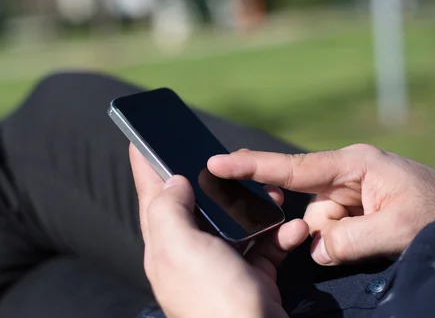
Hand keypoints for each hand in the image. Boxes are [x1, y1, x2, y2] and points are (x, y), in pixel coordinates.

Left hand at [129, 145, 307, 317]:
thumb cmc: (212, 296)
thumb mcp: (179, 248)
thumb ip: (168, 210)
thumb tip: (173, 182)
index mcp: (164, 243)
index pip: (150, 194)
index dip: (144, 164)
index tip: (141, 138)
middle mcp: (190, 251)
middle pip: (197, 203)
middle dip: (214, 180)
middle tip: (228, 159)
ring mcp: (222, 264)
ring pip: (236, 220)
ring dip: (257, 205)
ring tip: (274, 193)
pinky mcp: (252, 274)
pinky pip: (265, 244)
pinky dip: (280, 234)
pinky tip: (293, 229)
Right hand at [208, 144, 434, 265]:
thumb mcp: (400, 228)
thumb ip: (350, 238)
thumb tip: (316, 247)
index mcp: (351, 164)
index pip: (290, 167)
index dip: (250, 166)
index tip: (216, 161)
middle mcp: (343, 175)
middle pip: (303, 201)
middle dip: (315, 224)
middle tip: (350, 231)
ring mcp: (348, 192)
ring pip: (318, 221)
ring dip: (337, 239)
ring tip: (375, 239)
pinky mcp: (354, 209)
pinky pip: (332, 228)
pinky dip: (342, 241)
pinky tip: (368, 241)